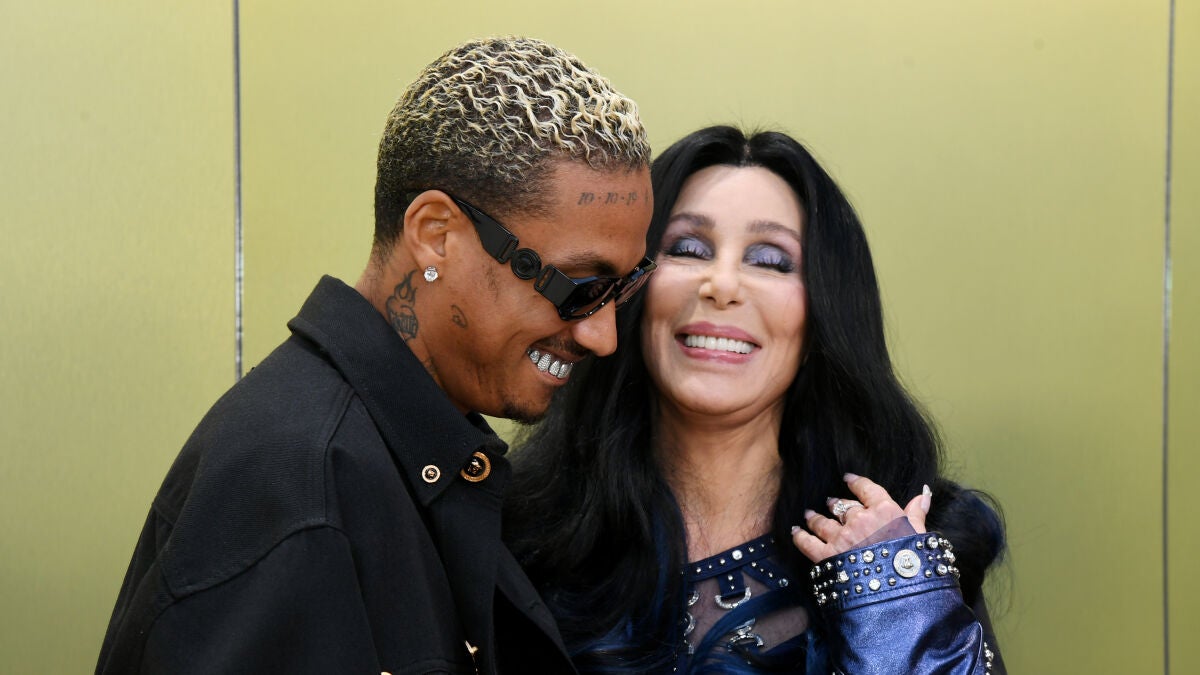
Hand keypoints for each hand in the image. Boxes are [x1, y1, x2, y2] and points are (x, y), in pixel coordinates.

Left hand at [791, 473, 931, 562]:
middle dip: (836, 504)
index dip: (856, 483)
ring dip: (815, 517)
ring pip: (822, 522)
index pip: (867, 489)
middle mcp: (860, 520)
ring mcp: (841, 537)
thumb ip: (917, 513)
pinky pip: (808, 542)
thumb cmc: (913, 563)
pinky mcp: (827, 556)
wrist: (899, 593)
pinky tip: (794, 531)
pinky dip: (799, 536)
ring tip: (809, 514)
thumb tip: (923, 494)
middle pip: (843, 507)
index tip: (849, 478)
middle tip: (830, 502)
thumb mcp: (919, 535)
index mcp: (884, 512)